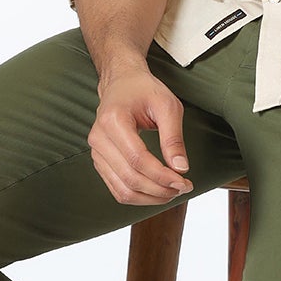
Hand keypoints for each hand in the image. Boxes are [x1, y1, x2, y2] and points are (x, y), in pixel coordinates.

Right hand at [89, 64, 195, 204]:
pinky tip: (157, 190)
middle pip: (130, 179)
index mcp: (113, 120)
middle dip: (160, 189)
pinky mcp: (100, 161)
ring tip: (172, 192)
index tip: (184, 181)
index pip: (138, 159)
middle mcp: (99, 138)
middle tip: (183, 188)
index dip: (162, 176)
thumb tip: (181, 168)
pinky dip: (139, 196)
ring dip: (150, 198)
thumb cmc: (144, 91)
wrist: (121, 82)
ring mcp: (96, 152)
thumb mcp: (167, 106)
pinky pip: (117, 189)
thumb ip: (173, 138)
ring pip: (122, 190)